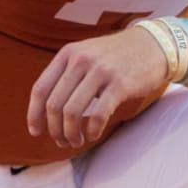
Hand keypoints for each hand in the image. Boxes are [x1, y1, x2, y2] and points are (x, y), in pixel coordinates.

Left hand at [27, 25, 168, 148]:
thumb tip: (46, 109)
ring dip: (70, 134)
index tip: (35, 131)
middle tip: (62, 141)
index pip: (40, 89)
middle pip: (54, 105)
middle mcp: (80, 60)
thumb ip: (66, 74)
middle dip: (54, 129)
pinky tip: (93, 135)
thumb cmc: (116, 57)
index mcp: (68, 54)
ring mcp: (100, 72)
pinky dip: (92, 131)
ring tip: (76, 141)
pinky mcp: (120, 84)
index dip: (34, 114)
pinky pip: (98, 115)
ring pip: (72, 112)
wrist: (154, 45)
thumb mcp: (86, 54)